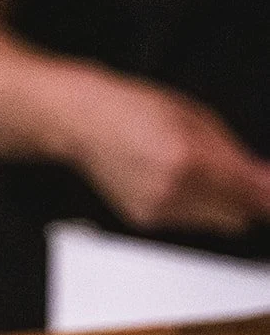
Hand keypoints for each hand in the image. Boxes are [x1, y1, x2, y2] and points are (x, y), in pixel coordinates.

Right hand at [66, 71, 269, 236]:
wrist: (82, 123)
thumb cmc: (132, 109)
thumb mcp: (195, 115)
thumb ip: (234, 150)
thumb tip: (263, 177)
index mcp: (190, 158)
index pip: (253, 195)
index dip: (267, 194)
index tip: (268, 188)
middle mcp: (174, 191)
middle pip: (239, 217)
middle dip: (247, 201)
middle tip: (244, 181)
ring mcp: (158, 210)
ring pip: (216, 224)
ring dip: (221, 205)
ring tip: (199, 174)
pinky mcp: (145, 221)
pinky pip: (189, 225)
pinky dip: (195, 209)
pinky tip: (177, 182)